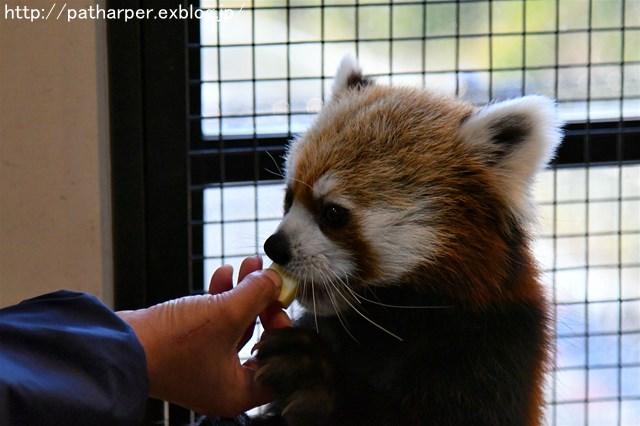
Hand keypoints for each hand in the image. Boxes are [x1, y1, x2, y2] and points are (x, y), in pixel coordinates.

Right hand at [116, 256, 291, 416]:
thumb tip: (275, 279)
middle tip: (267, 278)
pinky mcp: (188, 347)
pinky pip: (214, 322)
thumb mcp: (225, 314)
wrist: (118, 344)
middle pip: (257, 339)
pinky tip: (223, 274)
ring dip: (241, 293)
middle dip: (261, 302)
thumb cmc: (171, 344)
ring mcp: (204, 364)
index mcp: (237, 391)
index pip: (277, 364)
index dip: (283, 332)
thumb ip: (256, 295)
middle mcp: (222, 382)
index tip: (279, 305)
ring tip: (248, 264)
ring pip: (234, 325)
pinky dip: (220, 298)